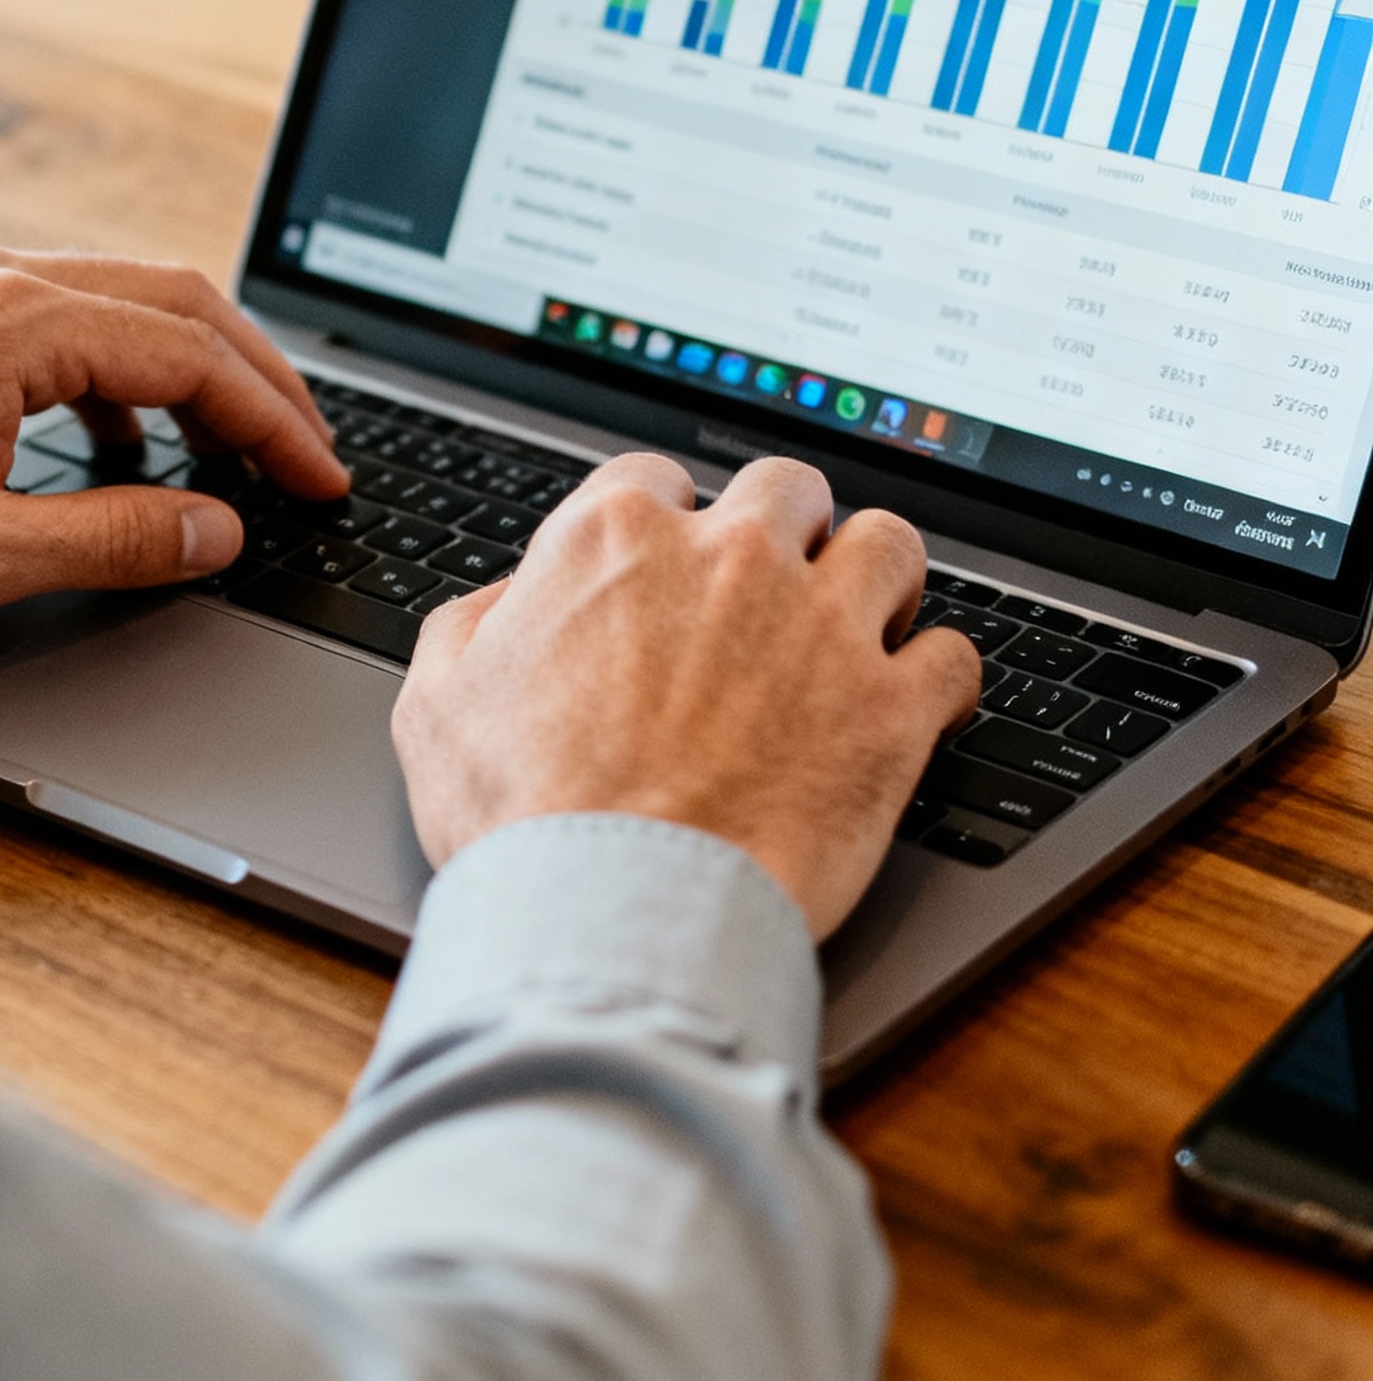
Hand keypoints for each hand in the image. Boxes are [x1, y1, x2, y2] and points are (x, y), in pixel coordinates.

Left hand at [0, 244, 346, 638]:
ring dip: (191, 374)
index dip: (275, 422)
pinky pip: (61, 323)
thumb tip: (220, 531)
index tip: (322, 477)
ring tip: (235, 455)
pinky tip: (123, 449)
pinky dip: (120, 379)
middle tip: (308, 453)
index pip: (191, 354)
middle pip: (175, 303)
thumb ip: (118, 538)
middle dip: (255, 380)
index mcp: (11, 323)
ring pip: (121, 304)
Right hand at [392, 452, 979, 940]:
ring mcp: (819, 625)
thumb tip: (507, 602)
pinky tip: (913, 704)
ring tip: (860, 624)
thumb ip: (471, 624)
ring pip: (889, 544)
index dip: (665, 522)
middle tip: (770, 588)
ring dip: (875, 579)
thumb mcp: (435, 700)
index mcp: (614, 539)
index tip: (671, 565)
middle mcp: (728, 557)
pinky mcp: (889, 708)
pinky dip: (938, 677)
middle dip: (781, 528)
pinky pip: (953, 655)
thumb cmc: (520, 815)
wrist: (613, 912)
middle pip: (786, 486)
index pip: (657, 476)